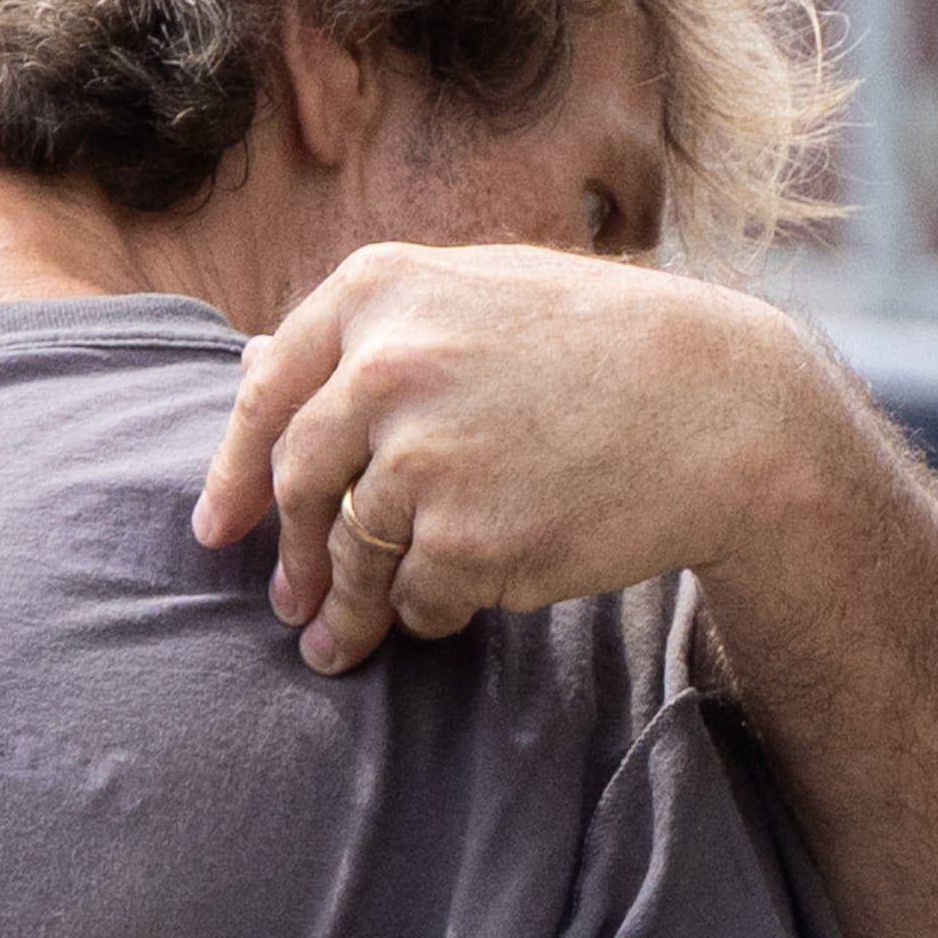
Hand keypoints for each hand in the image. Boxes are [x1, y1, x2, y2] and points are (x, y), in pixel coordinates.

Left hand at [194, 246, 823, 670]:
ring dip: (346, 610)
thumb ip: (369, 333)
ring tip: (341, 644)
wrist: (717, 408)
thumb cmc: (601, 348)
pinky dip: (431, 614)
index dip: (236, 471)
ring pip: (353, 555)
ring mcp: (422, 457)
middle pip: (300, 483)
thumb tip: (250, 359)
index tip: (220, 527)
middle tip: (289, 602)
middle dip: (290, 556)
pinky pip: (419, 599)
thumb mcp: (478, 296)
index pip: (269, 393)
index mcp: (378, 293)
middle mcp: (386, 367)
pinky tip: (465, 603)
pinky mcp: (464, 541)